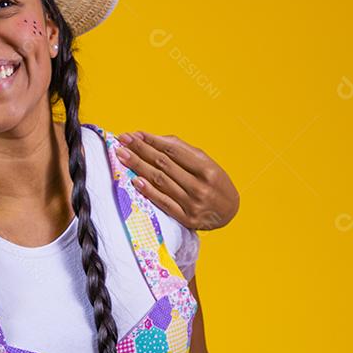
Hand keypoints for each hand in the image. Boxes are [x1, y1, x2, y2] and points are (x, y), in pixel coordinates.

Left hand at [115, 131, 238, 229]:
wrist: (229, 212)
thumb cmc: (214, 182)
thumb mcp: (206, 162)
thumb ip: (181, 150)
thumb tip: (152, 138)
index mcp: (207, 169)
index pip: (173, 151)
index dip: (152, 141)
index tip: (134, 134)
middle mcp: (200, 186)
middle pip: (164, 164)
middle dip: (140, 150)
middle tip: (122, 141)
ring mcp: (193, 204)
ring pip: (160, 181)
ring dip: (138, 166)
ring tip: (122, 155)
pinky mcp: (186, 219)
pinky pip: (163, 203)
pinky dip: (148, 191)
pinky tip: (134, 180)